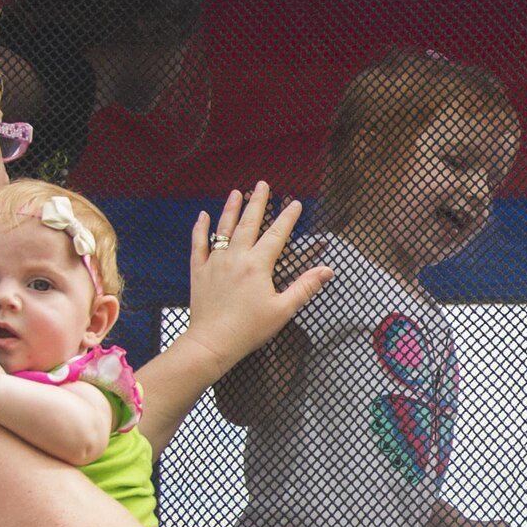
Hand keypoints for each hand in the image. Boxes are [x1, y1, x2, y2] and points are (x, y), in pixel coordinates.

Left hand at [178, 183, 334, 377]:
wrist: (213, 342)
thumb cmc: (249, 329)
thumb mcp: (283, 310)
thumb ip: (305, 287)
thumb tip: (327, 270)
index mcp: (258, 265)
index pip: (276, 235)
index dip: (287, 218)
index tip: (295, 203)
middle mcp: (236, 257)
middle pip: (249, 223)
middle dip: (257, 202)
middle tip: (262, 184)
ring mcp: (216, 262)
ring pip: (224, 228)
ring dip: (231, 208)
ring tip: (237, 192)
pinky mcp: (200, 271)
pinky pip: (199, 244)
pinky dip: (201, 228)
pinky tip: (203, 216)